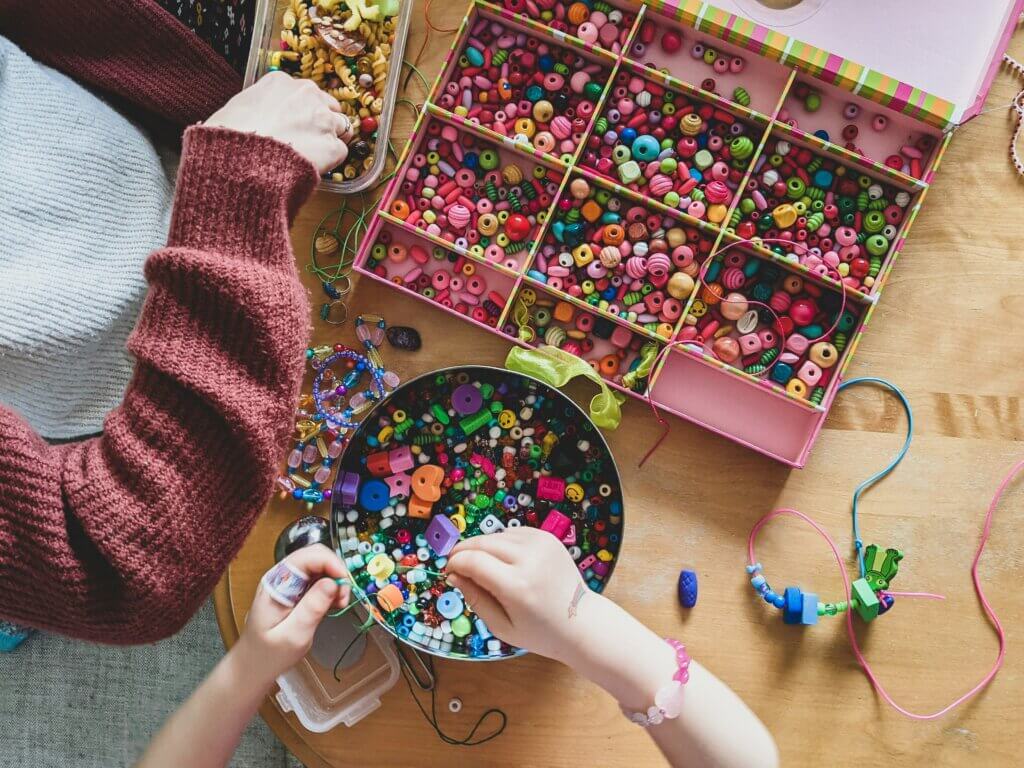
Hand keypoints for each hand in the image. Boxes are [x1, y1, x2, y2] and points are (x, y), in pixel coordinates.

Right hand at [205, 71, 353, 172]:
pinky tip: (314, 167)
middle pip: (328, 105)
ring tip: (313, 156)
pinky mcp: (333, 146)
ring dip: (330, 139)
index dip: (301, 110)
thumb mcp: (233, 110)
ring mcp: (323, 120)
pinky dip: (331, 161)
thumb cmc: (229, 138)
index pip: (303, 92)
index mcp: (280, 82)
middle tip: (308, 140)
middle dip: (322, 121)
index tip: (294, 124)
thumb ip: (253, 108)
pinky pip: (341, 152)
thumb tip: (251, 119)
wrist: (241, 163)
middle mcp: (307, 94)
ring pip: (341, 126)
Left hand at [238, 545, 351, 679]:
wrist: (253, 666)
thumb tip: (333, 583)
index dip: (331, 563)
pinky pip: (319, 579)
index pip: (307, 557)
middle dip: (336, 572)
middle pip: (316, 557)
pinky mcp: (297, 591)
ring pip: (321, 567)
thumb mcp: (293, 636)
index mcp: (276, 583)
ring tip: (339, 604)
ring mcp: (289, 583)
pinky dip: (332, 588)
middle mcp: (282, 577)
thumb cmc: (268, 654)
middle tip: (344, 598)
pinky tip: (333, 605)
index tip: (345, 584)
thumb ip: (312, 608)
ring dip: (336, 581)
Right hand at [445, 526, 589, 662]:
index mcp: (517, 586)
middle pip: (482, 543)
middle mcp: (529, 558)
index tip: (449, 573)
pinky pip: (513, 533)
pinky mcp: (548, 537)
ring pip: (496, 535)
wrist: (582, 622)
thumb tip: (454, 575)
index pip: (472, 561)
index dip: (455, 563)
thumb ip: (475, 599)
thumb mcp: (501, 626)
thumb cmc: (540, 632)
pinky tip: (502, 560)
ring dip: (481, 547)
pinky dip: (501, 543)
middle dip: (463, 552)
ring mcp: (541, 544)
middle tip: (456, 566)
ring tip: (481, 567)